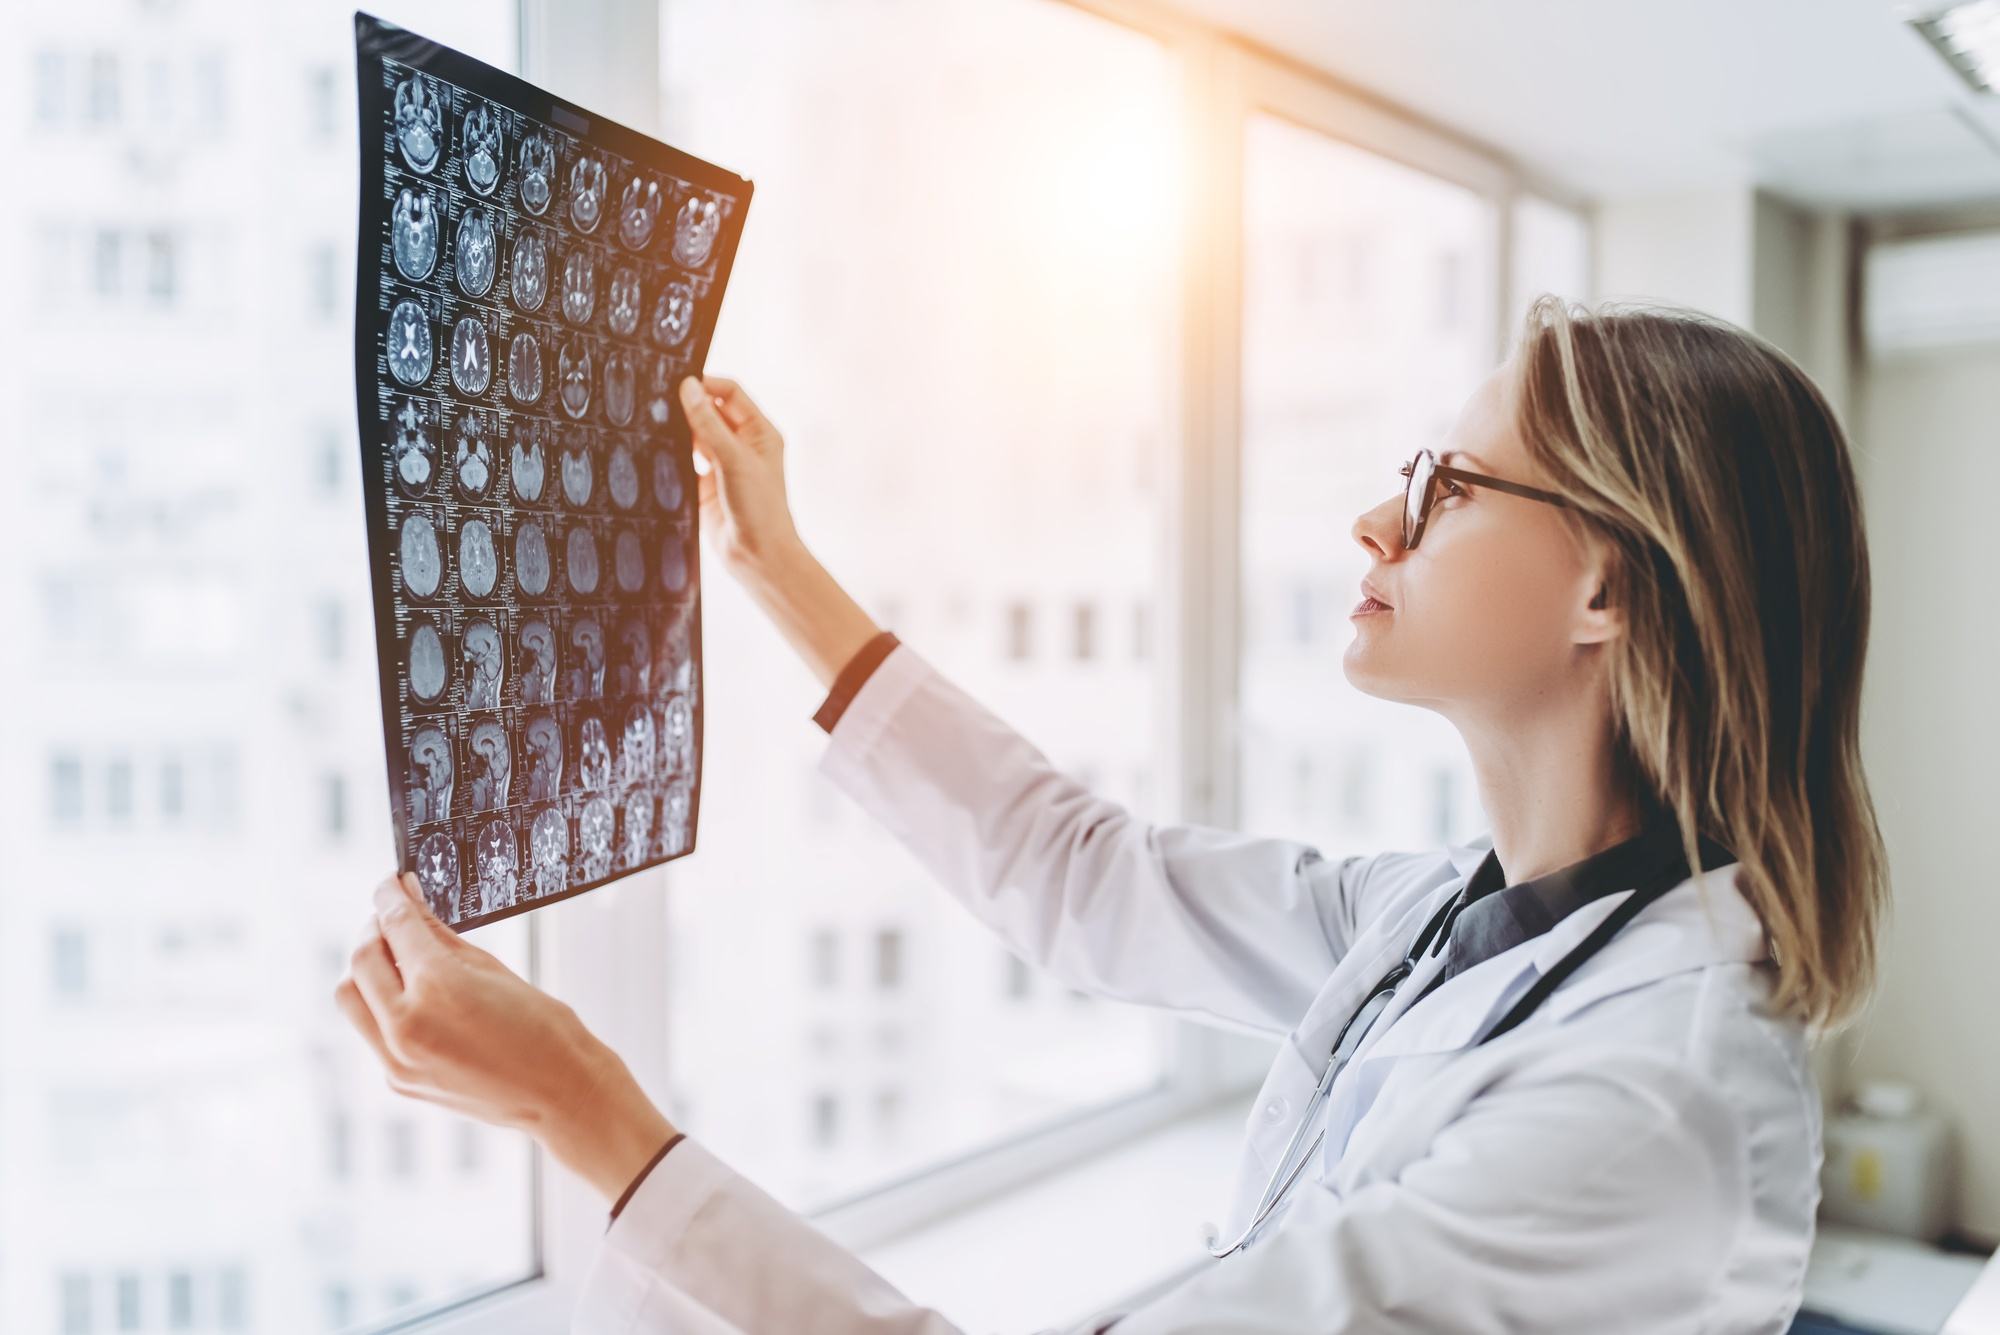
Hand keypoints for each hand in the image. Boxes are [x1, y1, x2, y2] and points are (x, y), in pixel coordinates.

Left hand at [333, 873, 676, 1204]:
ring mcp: (397, 1059)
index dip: (390, 896)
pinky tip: (414, 997)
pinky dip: (382, 1005)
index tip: (390, 882)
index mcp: (437, 988)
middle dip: (373, 928)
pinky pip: (370, 1031)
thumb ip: (441, 934)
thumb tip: (411, 902)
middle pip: (360, 960)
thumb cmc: (543, 1027)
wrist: (561, 1093)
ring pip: (350, 998)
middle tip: (393, 914)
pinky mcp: (398, 1079)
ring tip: (398, 957)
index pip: (396, 926)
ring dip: (366, 968)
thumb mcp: (493, 967)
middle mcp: (406, 1026)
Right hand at [676, 374, 882, 687]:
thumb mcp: (734, 460)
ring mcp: (723, 465)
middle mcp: (742, 445)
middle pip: (710, 412)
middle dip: (688, 405)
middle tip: (657, 397)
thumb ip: (709, 424)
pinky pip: (684, 461)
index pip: (731, 393)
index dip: (707, 383)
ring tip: (652, 419)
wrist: (757, 556)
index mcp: (759, 432)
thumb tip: (688, 388)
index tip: (678, 381)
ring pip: (695, 435)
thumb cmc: (760, 508)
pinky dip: (671, 453)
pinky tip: (653, 446)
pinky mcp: (705, 485)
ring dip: (677, 429)